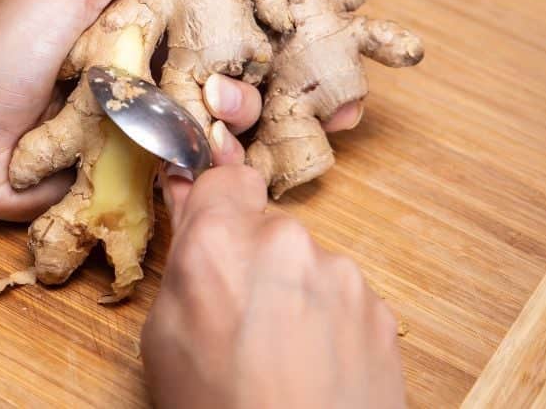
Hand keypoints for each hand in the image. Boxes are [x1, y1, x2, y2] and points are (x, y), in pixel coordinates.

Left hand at [0, 0, 361, 220]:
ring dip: (224, 131)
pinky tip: (207, 167)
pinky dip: (200, 174)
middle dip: (245, 90)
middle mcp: (145, 74)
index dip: (259, 25)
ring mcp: (137, 130)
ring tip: (208, 128)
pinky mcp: (127, 180)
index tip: (298, 28)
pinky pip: (179, 178)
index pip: (216, 19)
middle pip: (226, 81)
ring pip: (212, 133)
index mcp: (138, 22)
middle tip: (228, 95)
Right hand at [142, 117, 404, 408]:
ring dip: (293, 293)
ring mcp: (343, 277)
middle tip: (237, 320)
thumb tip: (189, 202)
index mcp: (220, 244)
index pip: (224, 177)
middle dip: (252, 259)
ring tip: (278, 357)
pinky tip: (311, 369)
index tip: (210, 227)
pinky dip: (327, 324)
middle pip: (266, 226)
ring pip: (307, 263)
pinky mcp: (381, 312)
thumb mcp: (164, 340)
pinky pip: (343, 299)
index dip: (215, 204)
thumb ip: (182, 263)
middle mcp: (288, 244)